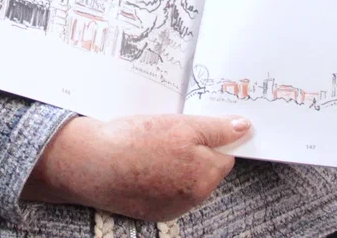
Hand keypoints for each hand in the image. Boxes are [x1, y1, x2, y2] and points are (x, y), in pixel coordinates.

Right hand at [22, 114, 250, 221]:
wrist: (92, 164)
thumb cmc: (136, 141)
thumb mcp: (181, 125)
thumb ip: (216, 129)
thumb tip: (244, 127)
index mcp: (205, 176)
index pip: (224, 154)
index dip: (211, 137)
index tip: (195, 126)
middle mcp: (192, 197)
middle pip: (205, 169)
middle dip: (192, 151)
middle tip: (167, 132)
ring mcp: (170, 207)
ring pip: (184, 179)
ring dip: (175, 164)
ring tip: (150, 146)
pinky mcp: (150, 211)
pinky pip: (164, 190)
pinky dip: (157, 177)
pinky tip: (140, 163)